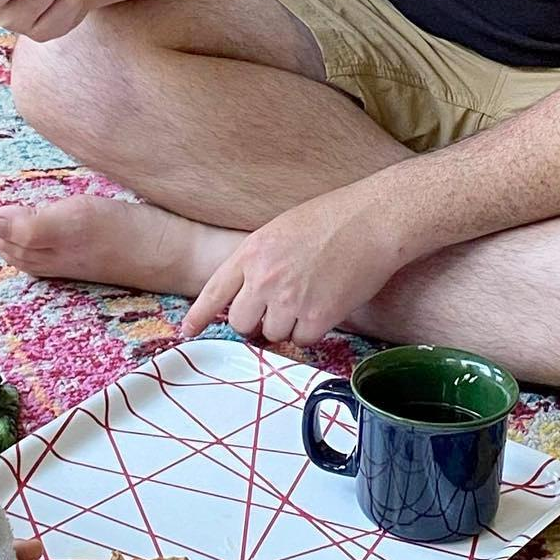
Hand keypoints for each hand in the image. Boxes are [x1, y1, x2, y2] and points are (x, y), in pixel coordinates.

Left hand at [180, 190, 409, 345]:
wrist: (372, 220)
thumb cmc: (332, 219)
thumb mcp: (281, 230)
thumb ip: (260, 260)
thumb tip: (250, 292)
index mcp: (252, 251)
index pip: (215, 290)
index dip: (199, 314)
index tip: (187, 330)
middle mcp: (264, 277)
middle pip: (240, 322)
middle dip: (255, 321)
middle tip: (276, 308)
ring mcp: (290, 299)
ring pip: (272, 333)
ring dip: (288, 324)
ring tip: (310, 296)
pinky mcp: (318, 316)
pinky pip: (303, 339)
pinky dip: (312, 330)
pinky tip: (325, 306)